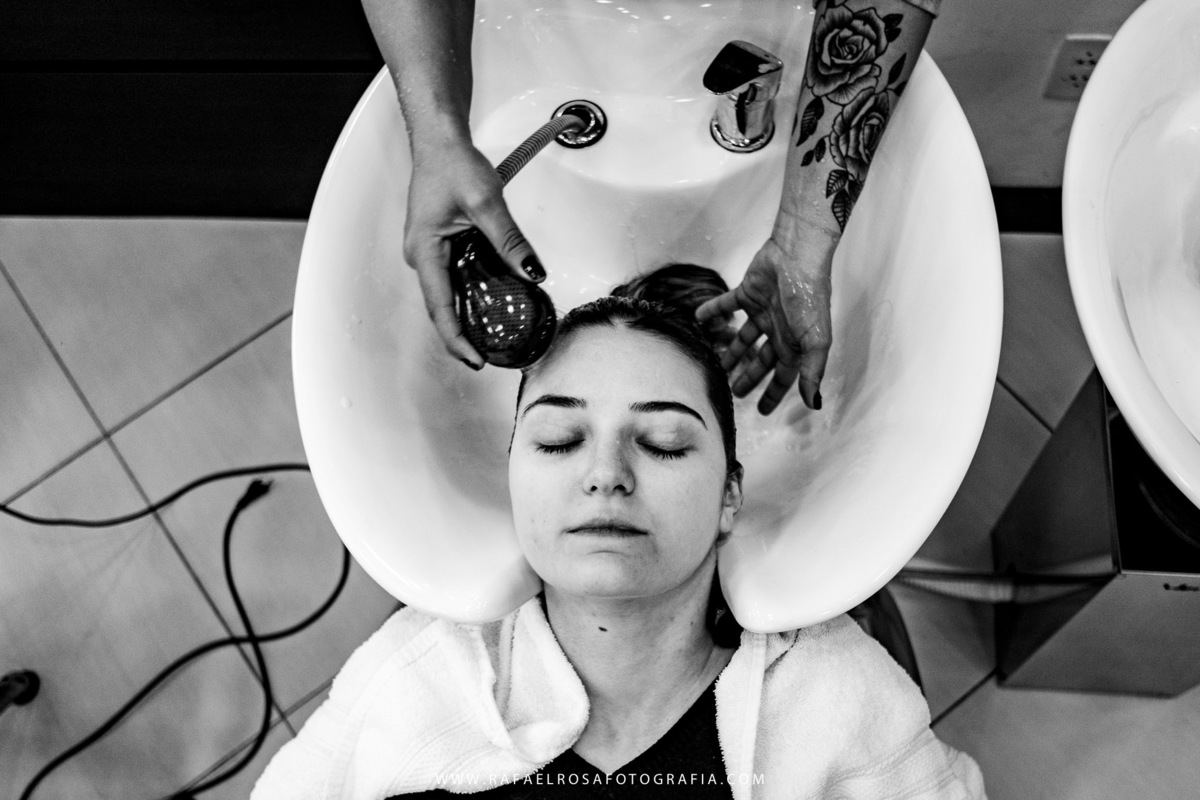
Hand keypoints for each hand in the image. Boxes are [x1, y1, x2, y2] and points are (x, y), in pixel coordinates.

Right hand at [402, 136, 544, 367]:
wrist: (440, 140)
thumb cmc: (452, 164)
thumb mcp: (487, 203)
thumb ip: (510, 240)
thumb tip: (533, 271)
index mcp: (423, 251)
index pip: (440, 308)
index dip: (457, 339)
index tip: (475, 360)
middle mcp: (420, 256)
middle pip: (441, 306)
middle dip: (463, 334)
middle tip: (489, 356)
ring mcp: (428, 251)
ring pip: (448, 292)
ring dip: (468, 315)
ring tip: (492, 336)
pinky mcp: (439, 244)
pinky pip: (453, 276)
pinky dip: (471, 293)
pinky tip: (491, 300)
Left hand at [696, 235, 833, 414]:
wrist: (797, 257)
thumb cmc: (809, 298)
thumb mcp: (815, 340)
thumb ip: (812, 372)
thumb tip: (815, 404)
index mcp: (795, 343)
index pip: (783, 376)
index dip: (773, 393)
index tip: (762, 410)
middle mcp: (779, 330)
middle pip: (760, 360)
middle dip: (749, 376)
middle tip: (734, 392)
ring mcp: (763, 311)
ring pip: (742, 337)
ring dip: (730, 351)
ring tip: (716, 365)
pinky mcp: (747, 293)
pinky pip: (726, 305)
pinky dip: (712, 312)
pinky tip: (698, 319)